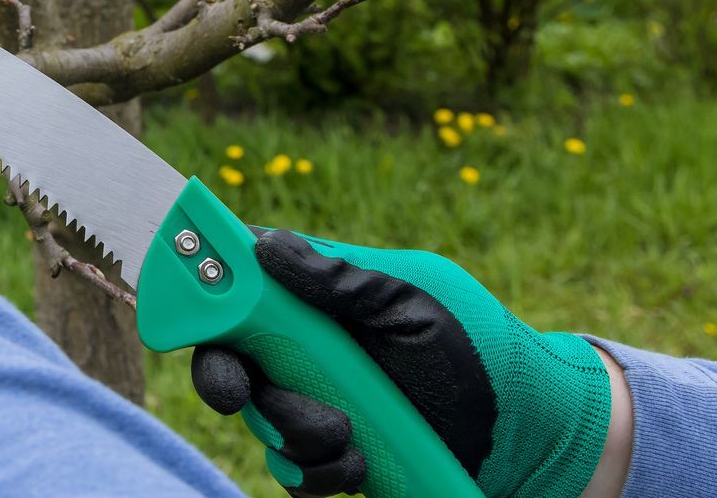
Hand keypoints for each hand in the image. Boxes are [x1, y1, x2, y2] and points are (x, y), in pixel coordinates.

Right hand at [190, 229, 615, 497]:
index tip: (193, 309)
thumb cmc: (473, 348)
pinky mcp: (330, 454)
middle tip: (236, 391)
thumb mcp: (410, 301)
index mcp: (315, 297)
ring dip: (292, 429)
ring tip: (347, 434)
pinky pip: (292, 469)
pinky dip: (318, 472)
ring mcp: (313, 401)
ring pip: (258, 418)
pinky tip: (359, 464)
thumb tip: (265, 244)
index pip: (236, 281)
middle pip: (224, 356)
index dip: (200, 289)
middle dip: (223, 378)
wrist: (523, 434)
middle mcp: (303, 347)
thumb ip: (339, 277)